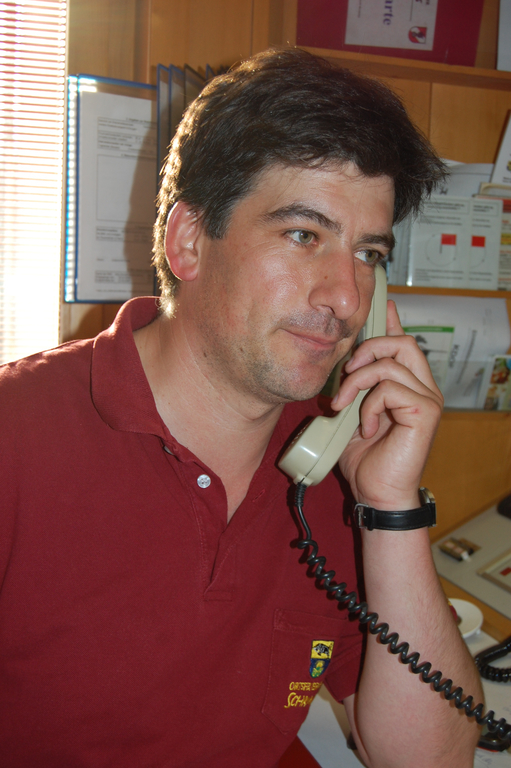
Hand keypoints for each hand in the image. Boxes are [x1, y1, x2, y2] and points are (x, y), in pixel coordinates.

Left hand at [331, 300, 442, 510]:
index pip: (403, 343)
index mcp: (407, 385)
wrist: (377, 494)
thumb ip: (355, 389)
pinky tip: (367, 426)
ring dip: (357, 382)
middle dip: (366, 349)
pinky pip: (389, 388)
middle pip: (400, 342)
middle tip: (345, 376)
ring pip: (390, 362)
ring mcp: (427, 398)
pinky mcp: (425, 411)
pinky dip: (369, 405)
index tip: (383, 302)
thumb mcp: (352, 414)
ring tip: (344, 406)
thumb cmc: (366, 459)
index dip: (392, 321)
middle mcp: (423, 387)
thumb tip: (343, 367)